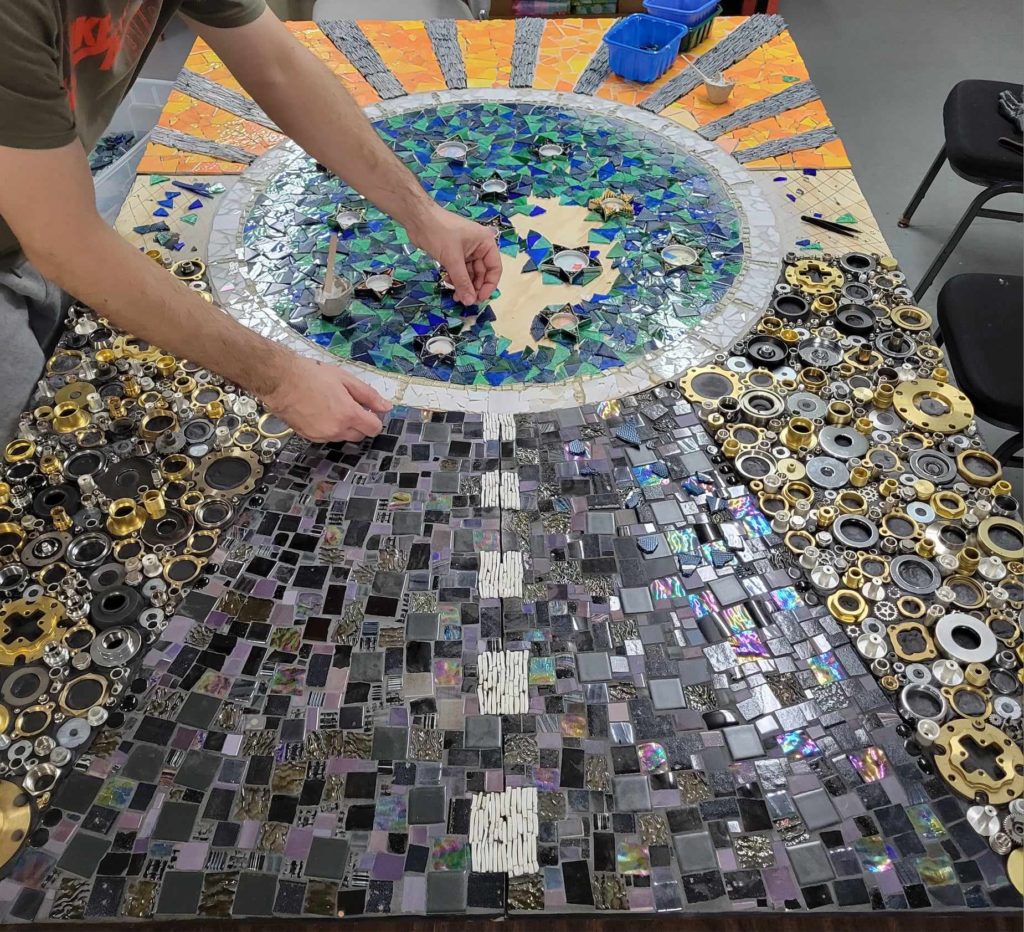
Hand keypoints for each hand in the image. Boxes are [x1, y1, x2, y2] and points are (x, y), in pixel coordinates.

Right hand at [265, 355, 391, 442]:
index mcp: (349, 414)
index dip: (374, 419)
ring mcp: (322, 436)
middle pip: (360, 436)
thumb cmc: (312, 375)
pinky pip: (327, 437)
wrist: (280, 380)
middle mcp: (337, 430)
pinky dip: (329, 428)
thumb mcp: (345, 379)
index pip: (374, 429)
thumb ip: (368, 395)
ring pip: (343, 437)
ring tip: (332, 405)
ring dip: (345, 426)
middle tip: (350, 405)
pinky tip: (320, 412)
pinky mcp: (309, 438)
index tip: (368, 409)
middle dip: (360, 424)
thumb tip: (387, 407)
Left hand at [407, 205, 501, 305]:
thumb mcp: (453, 259)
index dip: (489, 285)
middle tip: (465, 300)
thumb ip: (462, 281)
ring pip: (469, 274)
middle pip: (482, 273)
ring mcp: (466, 251)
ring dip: (464, 285)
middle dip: (474, 287)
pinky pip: (459, 271)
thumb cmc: (439, 233)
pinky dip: (455, 279)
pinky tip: (449, 284)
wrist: (418, 219)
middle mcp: (479, 247)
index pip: (494, 268)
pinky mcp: (454, 254)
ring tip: (455, 296)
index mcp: (485, 243)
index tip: (480, 298)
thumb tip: (470, 302)